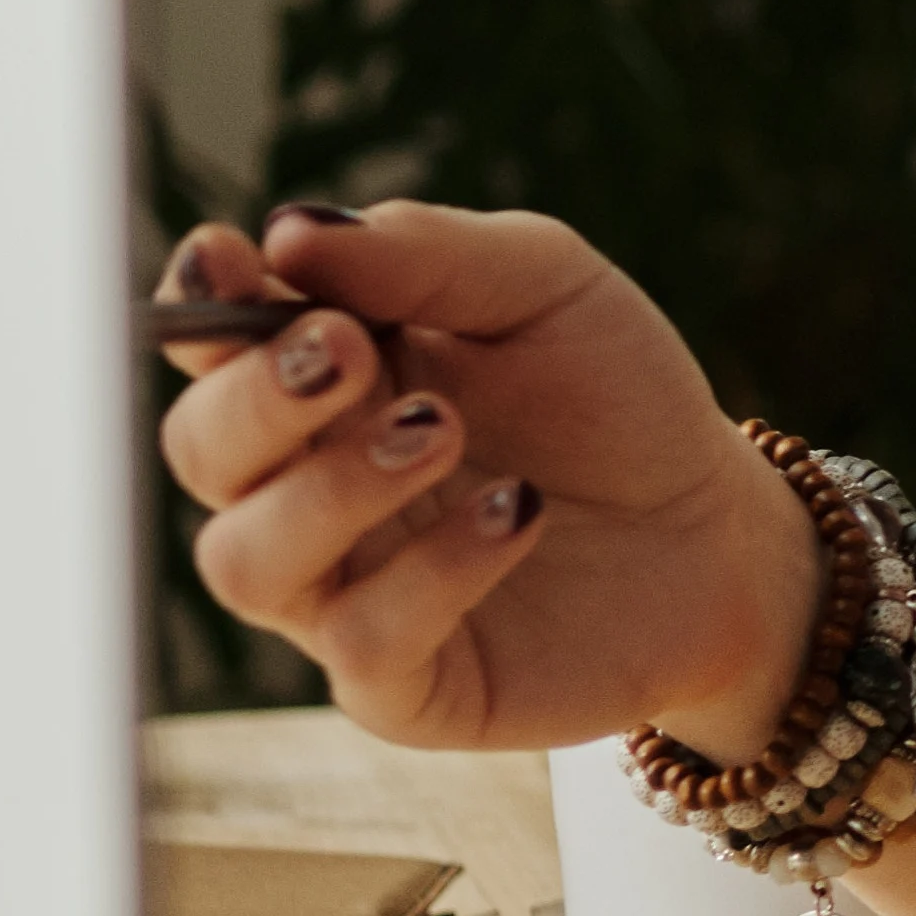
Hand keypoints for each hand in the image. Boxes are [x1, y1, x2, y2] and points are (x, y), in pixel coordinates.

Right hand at [148, 201, 811, 751]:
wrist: (718, 528)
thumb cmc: (614, 397)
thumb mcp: (543, 286)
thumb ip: (423, 252)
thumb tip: (289, 230)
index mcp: (320, 378)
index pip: (207, 344)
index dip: (197, 304)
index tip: (231, 260)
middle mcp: (304, 488)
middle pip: (198, 452)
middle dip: (256, 399)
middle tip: (352, 352)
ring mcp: (343, 592)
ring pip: (246, 563)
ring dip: (331, 490)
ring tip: (443, 431)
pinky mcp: (405, 685)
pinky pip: (362, 642)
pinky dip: (434, 571)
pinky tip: (519, 510)